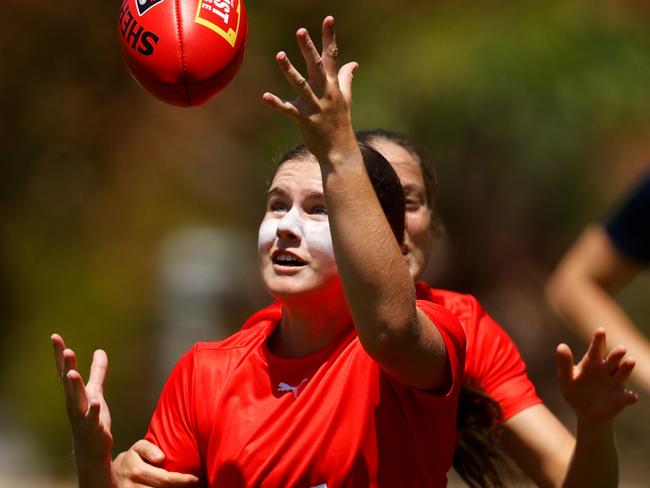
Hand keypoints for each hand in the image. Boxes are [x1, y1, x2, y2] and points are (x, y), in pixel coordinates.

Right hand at [51, 333, 112, 461]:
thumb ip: (98, 372)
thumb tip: (100, 350)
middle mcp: (74, 402)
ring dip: (74, 386)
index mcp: (74, 392)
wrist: (91, 449)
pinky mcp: (93, 426)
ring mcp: (81, 415)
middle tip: (66, 350)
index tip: (55, 336)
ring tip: (72, 373)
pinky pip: (92, 417)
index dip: (60, 353)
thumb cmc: (91, 418)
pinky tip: (96, 401)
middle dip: (68, 366)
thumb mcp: (96, 391)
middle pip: (69, 381)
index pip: (65, 370)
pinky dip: (93, 409)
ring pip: (77, 398)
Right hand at [113, 439, 198, 486]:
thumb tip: (161, 457)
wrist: (110, 475)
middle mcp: (134, 487)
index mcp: (137, 471)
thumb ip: (149, 449)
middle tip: (194, 485)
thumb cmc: (132, 459)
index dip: (182, 480)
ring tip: (184, 487)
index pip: (165, 479)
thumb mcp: (138, 447)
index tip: (195, 479)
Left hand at [262, 16, 358, 160]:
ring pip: (301, 85)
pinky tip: (265, 96)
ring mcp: (315, 106)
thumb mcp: (346, 99)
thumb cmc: (340, 123)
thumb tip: (353, 63)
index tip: (328, 19)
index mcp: (333, 85)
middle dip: (309, 49)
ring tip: (279, 55)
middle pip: (315, 66)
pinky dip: (277, 103)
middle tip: (301, 31)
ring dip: (290, 70)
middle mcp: (325, 93)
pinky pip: (289, 110)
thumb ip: (346, 79)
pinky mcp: (304, 120)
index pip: (331, 57)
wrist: (339, 150)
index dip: (329, 38)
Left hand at [556, 328, 638, 423]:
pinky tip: (631, 397)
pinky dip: (630, 397)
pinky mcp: (621, 399)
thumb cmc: (575, 390)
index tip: (600, 330)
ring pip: (622, 374)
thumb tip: (561, 345)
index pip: (596, 349)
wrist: (585, 412)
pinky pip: (628, 397)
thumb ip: (564, 363)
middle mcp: (606, 371)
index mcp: (592, 363)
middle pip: (612, 360)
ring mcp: (615, 384)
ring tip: (630, 361)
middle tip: (621, 348)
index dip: (598, 340)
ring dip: (626, 368)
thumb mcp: (566, 377)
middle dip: (616, 355)